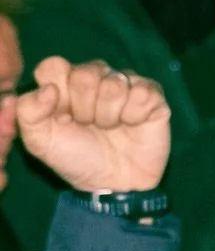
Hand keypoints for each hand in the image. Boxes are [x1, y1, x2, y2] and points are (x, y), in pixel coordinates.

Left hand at [17, 58, 170, 191]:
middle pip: (85, 74)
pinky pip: (142, 92)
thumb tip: (48, 89)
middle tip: (88, 125)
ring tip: (110, 128)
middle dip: (84, 108)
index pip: (53, 67)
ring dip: (109, 115)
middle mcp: (94, 77)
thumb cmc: (77, 159)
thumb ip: (28, 112)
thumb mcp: (40, 142)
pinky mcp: (151, 94)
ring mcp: (124, 83)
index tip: (62, 118)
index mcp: (64, 83)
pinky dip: (134, 115)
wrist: (113, 183)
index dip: (58, 95)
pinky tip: (132, 124)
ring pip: (114, 83)